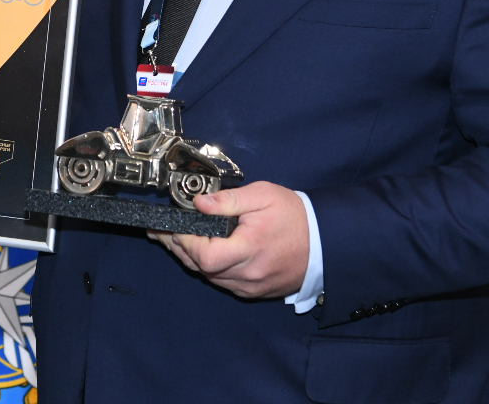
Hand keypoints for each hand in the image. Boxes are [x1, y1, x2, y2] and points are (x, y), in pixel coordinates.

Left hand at [148, 181, 308, 298]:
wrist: (325, 241)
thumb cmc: (295, 216)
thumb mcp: (262, 196)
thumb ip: (228, 200)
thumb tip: (198, 203)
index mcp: (250, 249)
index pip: (205, 256)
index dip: (184, 242)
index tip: (175, 226)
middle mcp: (249, 274)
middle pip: (202, 268)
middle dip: (180, 248)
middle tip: (163, 231)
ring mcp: (251, 286)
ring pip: (210, 277)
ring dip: (192, 259)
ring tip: (176, 239)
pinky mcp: (254, 291)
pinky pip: (223, 283)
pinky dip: (209, 268)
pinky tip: (201, 252)